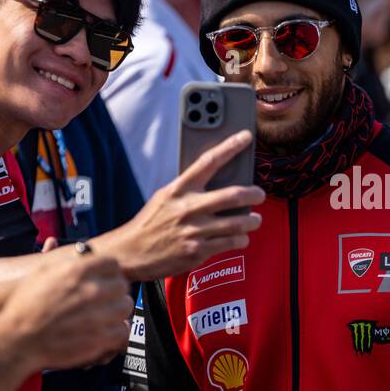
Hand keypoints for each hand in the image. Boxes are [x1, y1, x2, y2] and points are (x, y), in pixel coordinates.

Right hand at [2, 249, 133, 369]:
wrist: (18, 339)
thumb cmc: (25, 308)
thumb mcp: (42, 273)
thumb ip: (67, 262)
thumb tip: (83, 253)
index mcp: (76, 272)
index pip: (112, 263)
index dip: (109, 271)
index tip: (107, 278)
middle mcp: (90, 291)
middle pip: (122, 285)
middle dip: (114, 291)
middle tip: (106, 298)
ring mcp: (97, 315)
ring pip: (125, 307)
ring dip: (117, 311)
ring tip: (106, 315)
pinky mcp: (100, 337)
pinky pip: (122, 330)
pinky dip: (116, 332)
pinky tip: (105, 331)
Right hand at [101, 130, 264, 280]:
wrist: (129, 253)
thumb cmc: (149, 224)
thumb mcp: (164, 198)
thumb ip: (187, 190)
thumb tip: (217, 184)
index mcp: (178, 189)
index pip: (208, 161)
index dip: (230, 147)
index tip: (246, 137)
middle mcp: (187, 207)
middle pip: (233, 194)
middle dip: (254, 194)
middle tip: (260, 194)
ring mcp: (193, 230)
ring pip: (237, 222)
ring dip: (252, 221)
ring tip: (254, 220)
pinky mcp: (197, 250)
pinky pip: (230, 242)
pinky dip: (241, 240)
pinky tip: (241, 238)